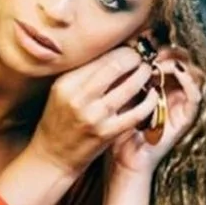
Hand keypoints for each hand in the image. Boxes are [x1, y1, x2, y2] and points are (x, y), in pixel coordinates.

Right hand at [29, 47, 159, 174]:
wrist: (52, 156)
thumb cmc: (59, 119)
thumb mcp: (63, 91)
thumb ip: (84, 73)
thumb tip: (114, 52)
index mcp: (66, 82)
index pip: (101, 57)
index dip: (122, 49)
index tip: (131, 48)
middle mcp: (79, 97)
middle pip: (115, 66)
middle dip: (134, 57)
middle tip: (142, 56)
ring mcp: (94, 117)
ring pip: (129, 86)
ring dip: (144, 74)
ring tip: (148, 70)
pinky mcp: (107, 134)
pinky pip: (137, 112)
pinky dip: (149, 100)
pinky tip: (153, 93)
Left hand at [110, 45, 203, 175]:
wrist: (124, 157)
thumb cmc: (116, 123)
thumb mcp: (118, 92)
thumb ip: (124, 73)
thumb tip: (123, 46)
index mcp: (158, 83)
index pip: (168, 55)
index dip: (160, 45)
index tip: (145, 40)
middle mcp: (173, 91)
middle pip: (183, 61)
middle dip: (171, 50)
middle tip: (155, 48)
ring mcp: (181, 103)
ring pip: (192, 73)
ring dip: (178, 63)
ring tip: (161, 60)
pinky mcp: (187, 117)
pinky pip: (195, 95)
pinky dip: (188, 80)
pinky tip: (175, 71)